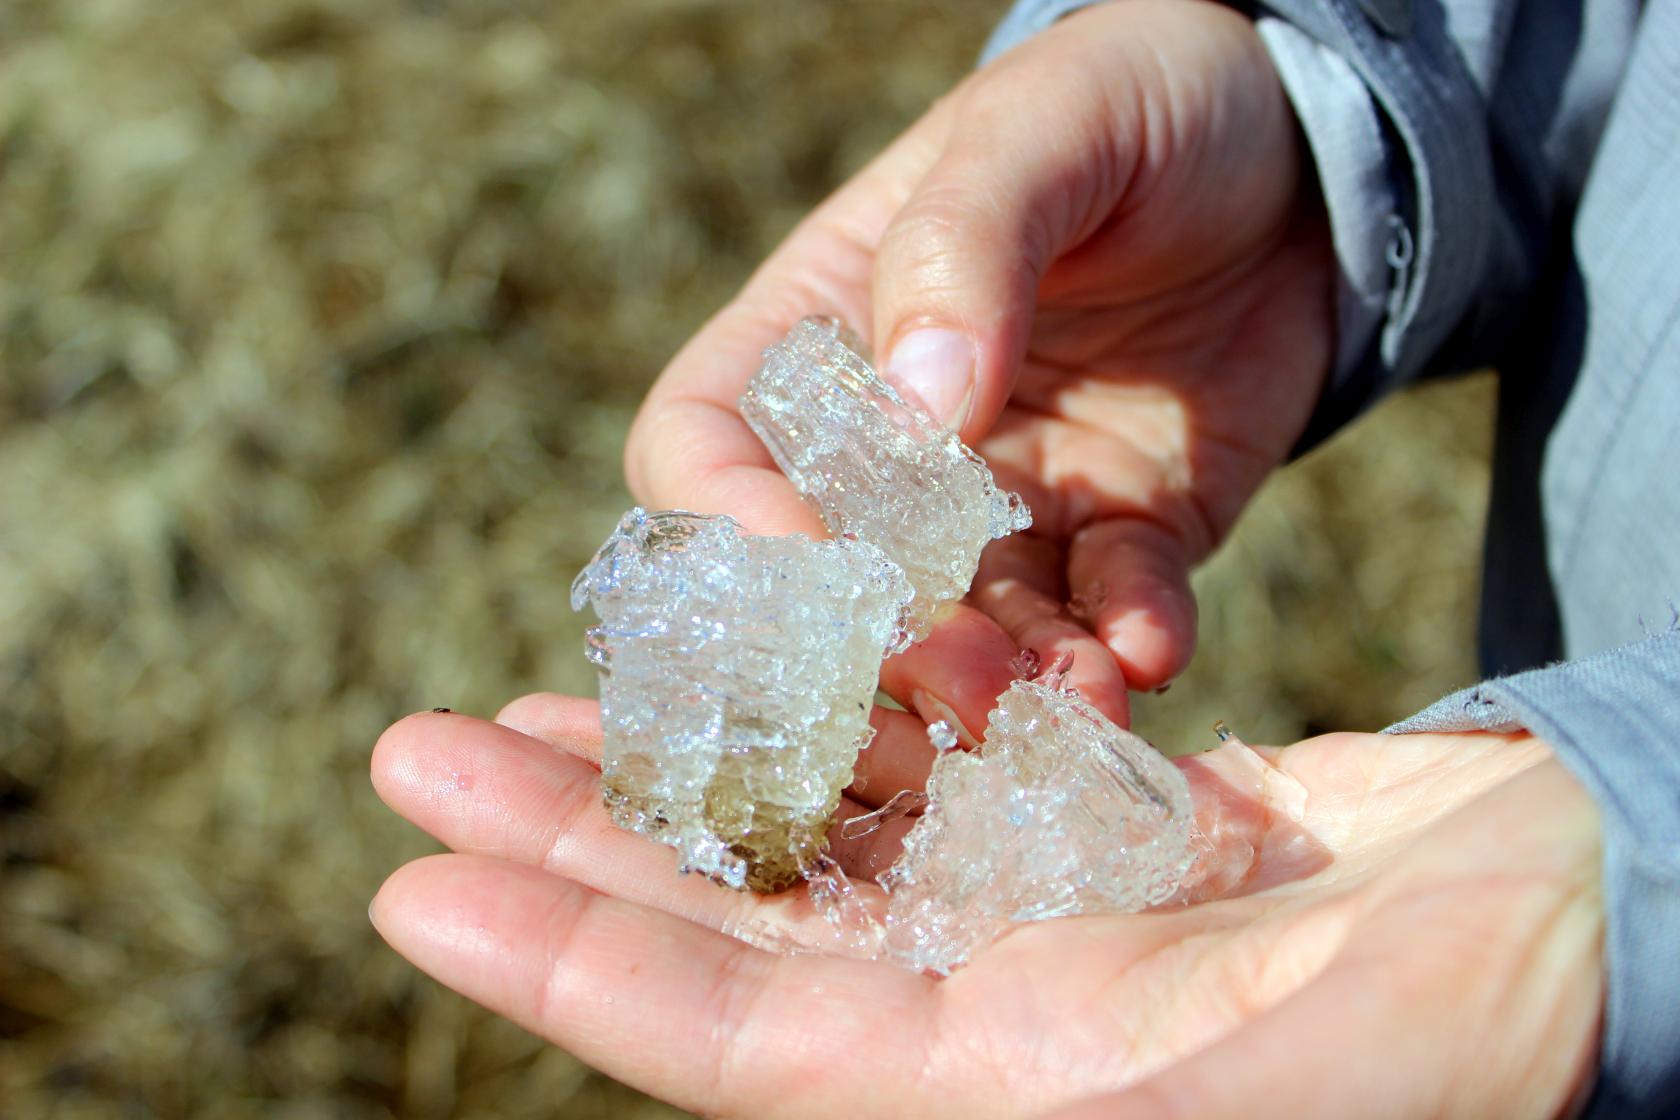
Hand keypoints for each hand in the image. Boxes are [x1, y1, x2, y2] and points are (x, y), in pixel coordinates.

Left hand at [370, 701, 1601, 1118]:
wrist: (1574, 932)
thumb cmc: (1423, 1034)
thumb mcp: (1176, 1083)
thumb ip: (949, 1081)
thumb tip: (718, 1079)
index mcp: (978, 1095)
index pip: (723, 1034)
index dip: (564, 957)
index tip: (415, 883)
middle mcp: (978, 1016)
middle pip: (729, 920)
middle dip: (570, 836)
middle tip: (420, 751)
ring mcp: (1031, 919)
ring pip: (805, 834)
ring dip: (675, 763)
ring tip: (539, 698)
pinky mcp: (1090, 835)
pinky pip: (918, 775)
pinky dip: (826, 720)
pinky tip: (750, 664)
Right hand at [625, 0, 1334, 739]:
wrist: (1300, 144)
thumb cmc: (1137, 98)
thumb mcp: (1045, 126)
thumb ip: (963, 247)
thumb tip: (915, 410)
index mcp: (819, 327)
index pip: (707, 446)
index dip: (730, 519)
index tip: (812, 568)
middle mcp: (893, 437)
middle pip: (832, 579)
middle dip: (884, 645)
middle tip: (961, 680)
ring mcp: (1009, 496)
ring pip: (973, 625)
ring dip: (1011, 679)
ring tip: (1075, 704)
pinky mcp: (1121, 529)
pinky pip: (1109, 612)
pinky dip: (1126, 644)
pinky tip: (1151, 651)